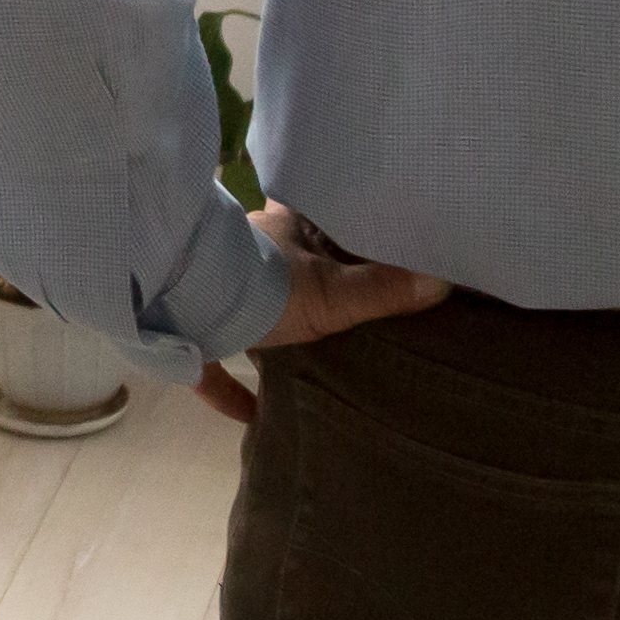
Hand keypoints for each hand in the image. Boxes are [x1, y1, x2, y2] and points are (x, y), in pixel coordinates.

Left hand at [194, 202, 448, 424]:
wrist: (178, 307)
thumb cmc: (258, 288)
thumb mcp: (330, 294)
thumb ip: (381, 290)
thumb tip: (441, 281)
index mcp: (281, 229)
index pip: (308, 205)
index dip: (327, 208)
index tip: (352, 216)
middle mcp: (245, 254)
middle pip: (279, 258)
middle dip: (301, 274)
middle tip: (338, 294)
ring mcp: (213, 294)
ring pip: (244, 305)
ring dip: (264, 325)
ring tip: (300, 349)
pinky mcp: (190, 335)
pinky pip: (211, 363)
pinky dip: (229, 387)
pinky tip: (249, 414)